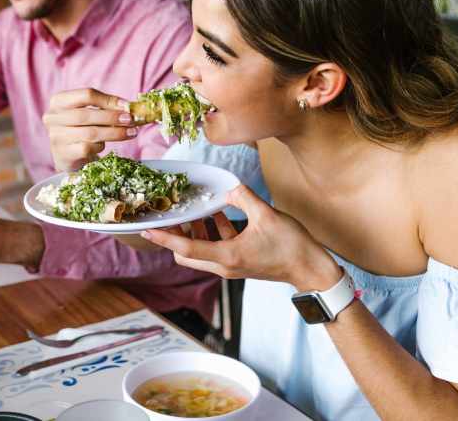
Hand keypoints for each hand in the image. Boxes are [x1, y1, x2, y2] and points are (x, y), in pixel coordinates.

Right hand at [42, 88, 136, 171]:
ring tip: (131, 133)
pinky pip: (87, 148)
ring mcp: (56, 137)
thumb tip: (128, 107)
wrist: (66, 155)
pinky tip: (103, 146)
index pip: (86, 95)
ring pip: (90, 133)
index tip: (127, 106)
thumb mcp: (88, 113)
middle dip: (112, 117)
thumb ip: (104, 107)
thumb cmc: (80, 128)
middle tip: (130, 120)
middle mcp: (53, 117)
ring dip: (114, 133)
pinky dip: (100, 146)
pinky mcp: (62, 154)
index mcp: (59, 101)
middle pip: (87, 114)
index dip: (109, 100)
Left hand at [140, 185, 341, 290]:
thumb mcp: (266, 215)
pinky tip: (218, 213)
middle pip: (186, 253)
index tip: (146, 229)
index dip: (164, 237)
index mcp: (227, 256)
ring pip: (200, 251)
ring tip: (196, 209)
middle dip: (176, 234)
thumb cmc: (291, 246)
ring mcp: (231, 265)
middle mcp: (224, 265)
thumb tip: (229, 188)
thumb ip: (243, 197)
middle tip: (172, 213)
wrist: (310, 269)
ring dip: (195, 231)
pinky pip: (216, 247)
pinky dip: (212, 232)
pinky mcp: (239, 261)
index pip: (185, 248)